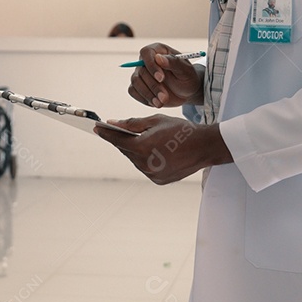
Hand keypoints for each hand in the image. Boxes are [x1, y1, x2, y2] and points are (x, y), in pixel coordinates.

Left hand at [93, 115, 230, 184]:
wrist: (204, 146)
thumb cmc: (180, 130)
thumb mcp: (155, 121)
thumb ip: (132, 124)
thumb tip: (113, 123)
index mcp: (141, 147)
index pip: (117, 140)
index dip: (106, 133)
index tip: (96, 129)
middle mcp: (144, 164)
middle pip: (126, 151)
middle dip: (123, 141)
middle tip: (118, 131)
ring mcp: (152, 174)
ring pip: (136, 160)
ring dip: (135, 151)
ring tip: (140, 141)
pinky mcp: (159, 180)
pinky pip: (146, 168)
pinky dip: (146, 160)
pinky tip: (153, 151)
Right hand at [128, 42, 202, 108]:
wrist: (186, 91)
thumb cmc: (187, 77)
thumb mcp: (186, 70)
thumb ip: (173, 63)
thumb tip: (158, 58)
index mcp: (158, 50)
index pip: (146, 53)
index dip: (151, 65)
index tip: (161, 78)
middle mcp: (146, 60)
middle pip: (141, 71)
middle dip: (153, 86)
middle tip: (165, 97)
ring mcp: (140, 73)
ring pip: (135, 82)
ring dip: (148, 94)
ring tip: (161, 103)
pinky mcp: (138, 86)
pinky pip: (133, 91)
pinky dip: (143, 98)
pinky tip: (155, 102)